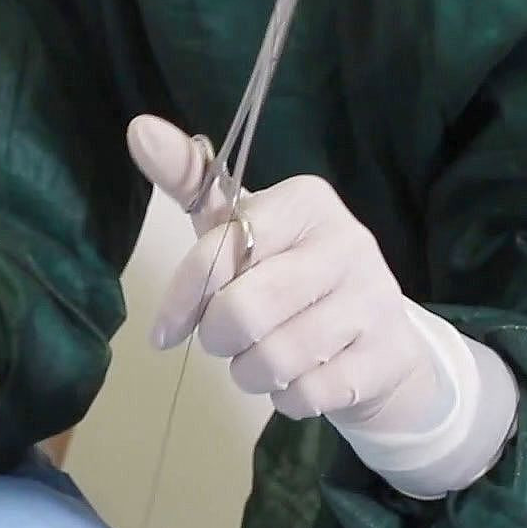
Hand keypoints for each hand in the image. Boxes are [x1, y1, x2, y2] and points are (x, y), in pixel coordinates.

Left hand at [126, 115, 519, 498]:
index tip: (164, 330)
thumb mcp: (243, 227)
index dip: (184, 296)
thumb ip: (192, 182)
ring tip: (263, 357)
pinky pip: (306, 396)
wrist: (380, 340)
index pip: (222, 248)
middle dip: (218, 339)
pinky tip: (301, 377)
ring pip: (272, 360)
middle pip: (241, 312)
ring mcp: (374, 300)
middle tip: (227, 338)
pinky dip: (287, 398)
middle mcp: (347, 241)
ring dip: (250, 372)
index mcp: (306, 201)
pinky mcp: (387, 357)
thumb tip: (139, 129)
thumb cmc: (289, 273)